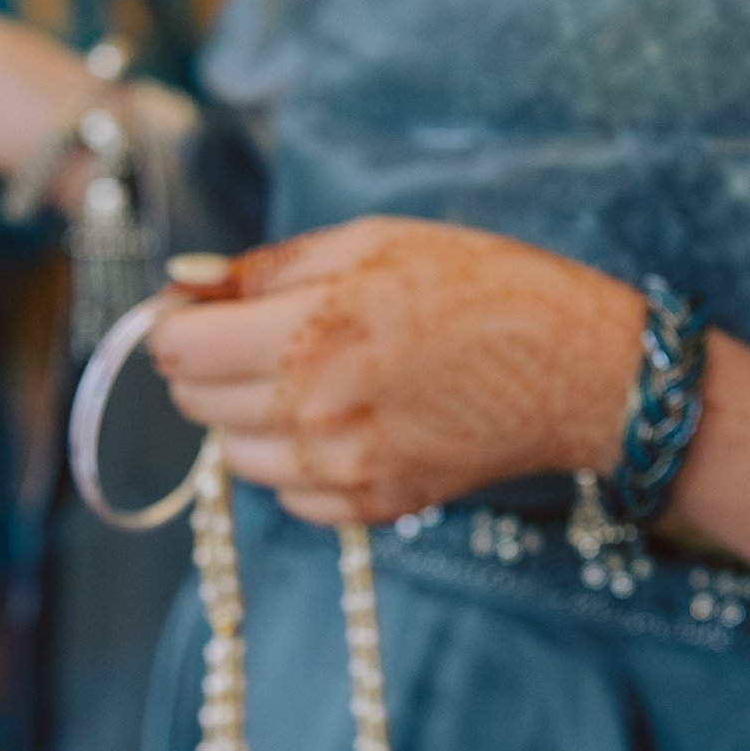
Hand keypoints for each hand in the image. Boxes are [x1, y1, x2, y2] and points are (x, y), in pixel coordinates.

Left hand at [148, 217, 641, 525]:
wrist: (573, 370)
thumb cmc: (478, 287)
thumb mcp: (372, 241)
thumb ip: (267, 266)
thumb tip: (183, 279)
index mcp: (311, 332)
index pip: (178, 350)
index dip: (176, 323)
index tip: (199, 309)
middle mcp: (316, 412)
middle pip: (196, 404)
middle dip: (209, 367)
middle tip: (260, 336)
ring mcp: (343, 470)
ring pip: (235, 456)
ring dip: (250, 417)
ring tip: (310, 378)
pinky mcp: (371, 508)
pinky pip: (288, 496)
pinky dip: (297, 462)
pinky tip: (346, 421)